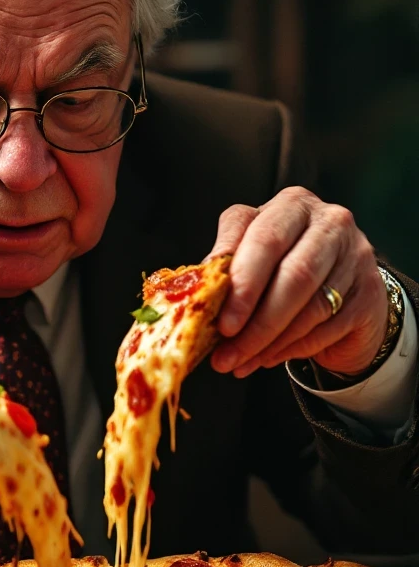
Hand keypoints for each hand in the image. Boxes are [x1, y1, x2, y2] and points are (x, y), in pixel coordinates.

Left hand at [205, 187, 388, 378]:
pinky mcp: (369, 292)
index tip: (220, 321)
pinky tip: (267, 358)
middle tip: (227, 351)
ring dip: (270, 342)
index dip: (241, 282)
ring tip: (240, 361)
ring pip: (311, 307)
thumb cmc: (284, 265)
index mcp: (292, 205)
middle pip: (293, 274)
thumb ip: (229, 265)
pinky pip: (328, 328)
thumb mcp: (252, 254)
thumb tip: (198, 295)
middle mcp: (330, 222)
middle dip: (255, 320)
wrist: (340, 286)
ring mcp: (356, 257)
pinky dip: (293, 349)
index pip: (263, 238)